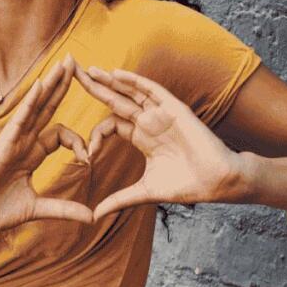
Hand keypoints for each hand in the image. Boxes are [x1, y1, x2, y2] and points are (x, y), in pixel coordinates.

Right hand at [0, 53, 93, 238]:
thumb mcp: (37, 209)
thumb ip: (64, 209)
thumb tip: (92, 217)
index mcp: (31, 153)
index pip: (61, 134)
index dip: (79, 142)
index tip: (88, 160)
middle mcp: (23, 141)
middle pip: (48, 107)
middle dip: (62, 85)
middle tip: (75, 60)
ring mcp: (13, 140)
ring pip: (37, 105)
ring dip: (52, 83)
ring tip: (66, 62)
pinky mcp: (3, 144)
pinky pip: (20, 118)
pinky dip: (31, 101)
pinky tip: (42, 84)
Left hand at [73, 62, 249, 220]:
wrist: (216, 181)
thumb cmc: (186, 185)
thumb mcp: (144, 192)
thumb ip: (119, 200)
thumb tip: (94, 216)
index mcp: (141, 137)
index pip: (110, 125)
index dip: (95, 136)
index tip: (86, 156)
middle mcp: (148, 122)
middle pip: (115, 100)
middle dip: (93, 87)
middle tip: (70, 73)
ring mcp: (160, 113)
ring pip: (130, 91)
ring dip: (109, 80)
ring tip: (87, 69)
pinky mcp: (173, 109)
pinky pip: (151, 90)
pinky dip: (133, 81)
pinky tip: (115, 74)